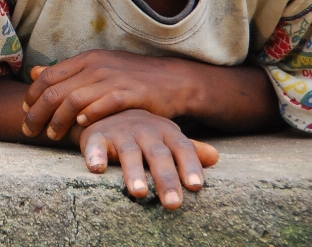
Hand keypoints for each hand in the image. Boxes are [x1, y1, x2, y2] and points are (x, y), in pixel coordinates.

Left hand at [22, 50, 194, 139]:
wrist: (172, 79)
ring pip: (74, 100)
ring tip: (52, 135)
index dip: (32, 95)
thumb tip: (35, 73)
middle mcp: (96, 66)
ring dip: (59, 120)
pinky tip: (80, 126)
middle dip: (38, 113)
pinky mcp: (131, 93)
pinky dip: (89, 115)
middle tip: (30, 130)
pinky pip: (104, 104)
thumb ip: (67, 72)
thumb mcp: (97, 68)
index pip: (48, 76)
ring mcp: (113, 79)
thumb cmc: (131, 78)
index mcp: (86, 59)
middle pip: (56, 90)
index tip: (25, 111)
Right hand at [75, 109, 218, 209]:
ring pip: (129, 152)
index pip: (182, 149)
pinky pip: (95, 145)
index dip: (189, 166)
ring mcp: (121, 132)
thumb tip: (216, 158)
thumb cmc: (143, 132)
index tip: (196, 186)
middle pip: (158, 155)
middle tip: (173, 203)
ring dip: (134, 172)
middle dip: (166, 178)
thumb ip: (190, 150)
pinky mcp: (97, 135)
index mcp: (166, 132)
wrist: (106, 107)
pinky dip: (95, 155)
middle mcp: (145, 131)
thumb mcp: (167, 137)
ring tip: (139, 192)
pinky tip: (96, 168)